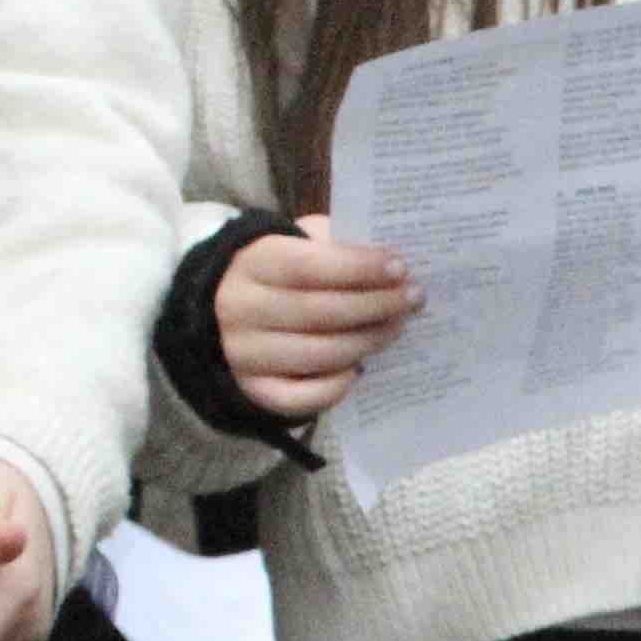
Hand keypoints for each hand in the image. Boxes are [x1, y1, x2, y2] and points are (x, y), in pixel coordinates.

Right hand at [217, 214, 418, 421]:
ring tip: (395, 327)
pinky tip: (357, 368)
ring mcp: (244, 354)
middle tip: (413, 298)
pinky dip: (337, 386)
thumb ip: (335, 245)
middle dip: (375, 305)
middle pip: (318, 313)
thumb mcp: (298, 242)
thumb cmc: (279, 270)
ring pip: (319, 355)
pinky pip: (303, 397)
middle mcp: (239, 309)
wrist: (227, 308)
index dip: (357, 268)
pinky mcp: (253, 389)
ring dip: (368, 342)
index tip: (400, 267)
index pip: (306, 267)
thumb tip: (389, 265)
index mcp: (250, 264)